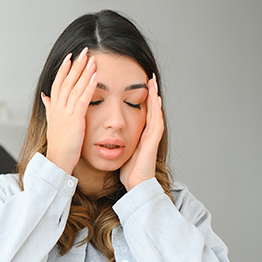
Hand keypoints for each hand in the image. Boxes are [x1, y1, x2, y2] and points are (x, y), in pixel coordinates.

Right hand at [42, 47, 97, 173]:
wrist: (57, 160)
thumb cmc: (58, 145)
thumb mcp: (52, 123)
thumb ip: (49, 107)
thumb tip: (45, 96)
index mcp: (53, 108)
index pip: (58, 83)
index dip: (64, 69)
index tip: (70, 56)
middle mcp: (58, 108)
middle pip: (67, 81)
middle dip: (76, 65)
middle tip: (84, 50)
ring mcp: (66, 113)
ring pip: (75, 87)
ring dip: (84, 72)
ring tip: (92, 59)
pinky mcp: (75, 120)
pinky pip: (83, 100)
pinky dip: (89, 87)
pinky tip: (95, 77)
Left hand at [120, 74, 163, 190]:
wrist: (136, 185)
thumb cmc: (128, 171)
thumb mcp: (120, 151)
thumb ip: (117, 141)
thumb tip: (105, 134)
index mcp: (140, 134)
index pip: (142, 111)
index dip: (140, 98)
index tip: (137, 84)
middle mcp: (148, 133)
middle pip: (150, 108)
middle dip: (150, 92)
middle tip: (149, 76)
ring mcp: (152, 136)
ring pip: (155, 111)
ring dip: (155, 96)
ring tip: (153, 81)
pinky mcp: (153, 141)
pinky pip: (156, 121)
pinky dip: (156, 109)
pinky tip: (156, 98)